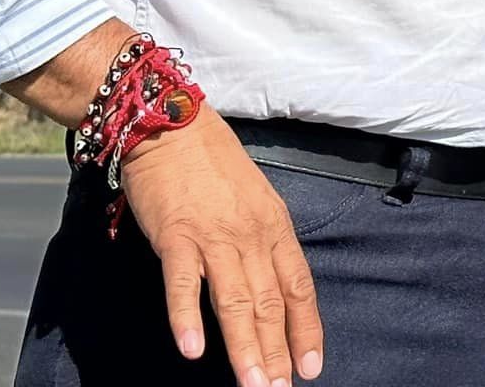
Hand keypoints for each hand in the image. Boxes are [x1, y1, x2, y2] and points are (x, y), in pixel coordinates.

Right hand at [120, 104, 324, 386]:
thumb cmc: (212, 164)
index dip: (306, 329)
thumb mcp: (254, 200)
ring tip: (254, 385)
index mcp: (274, 226)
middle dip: (277, 352)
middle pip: (269, 302)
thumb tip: (269, 287)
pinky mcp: (175, 235)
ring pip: (235, 300)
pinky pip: (183, 282)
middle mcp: (251, 235)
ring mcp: (214, 236)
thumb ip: (261, 242)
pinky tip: (194, 350)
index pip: (298, 286)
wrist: (173, 123)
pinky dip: (187, 317)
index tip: (311, 367)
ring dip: (245, 348)